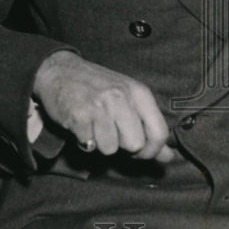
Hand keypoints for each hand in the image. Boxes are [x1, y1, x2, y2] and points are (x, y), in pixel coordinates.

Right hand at [33, 50, 175, 161]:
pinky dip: (84, 140)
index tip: (141, 152)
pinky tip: (82, 125)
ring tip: (94, 125)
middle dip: (123, 146)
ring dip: (101, 143)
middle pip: (135, 145)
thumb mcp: (129, 100)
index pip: (159, 132)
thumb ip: (150, 128)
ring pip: (110, 149)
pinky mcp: (79, 115)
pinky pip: (89, 145)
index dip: (152, 151)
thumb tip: (168, 157)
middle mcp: (122, 97)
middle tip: (111, 132)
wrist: (60, 71)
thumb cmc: (98, 88)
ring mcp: (100, 106)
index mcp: (139, 93)